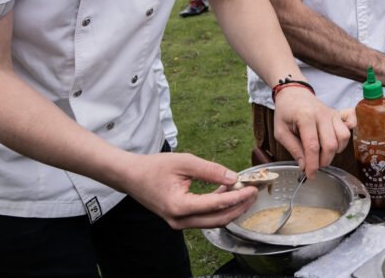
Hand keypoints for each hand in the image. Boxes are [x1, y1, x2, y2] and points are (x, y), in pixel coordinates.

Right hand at [120, 152, 257, 229]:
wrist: (131, 176)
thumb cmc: (153, 167)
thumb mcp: (184, 162)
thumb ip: (210, 170)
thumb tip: (233, 176)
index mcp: (179, 206)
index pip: (216, 205)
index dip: (237, 197)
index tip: (251, 189)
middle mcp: (179, 220)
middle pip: (218, 219)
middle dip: (238, 206)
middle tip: (253, 193)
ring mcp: (179, 223)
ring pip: (212, 222)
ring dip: (230, 208)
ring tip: (243, 192)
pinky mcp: (180, 220)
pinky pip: (204, 218)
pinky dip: (218, 208)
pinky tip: (226, 192)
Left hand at [272, 87, 350, 177]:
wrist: (294, 93)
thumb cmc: (286, 111)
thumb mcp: (280, 131)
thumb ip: (293, 148)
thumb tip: (304, 166)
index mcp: (305, 117)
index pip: (312, 146)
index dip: (312, 164)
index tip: (310, 175)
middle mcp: (322, 114)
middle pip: (330, 144)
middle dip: (324, 161)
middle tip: (315, 165)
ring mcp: (332, 113)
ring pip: (343, 137)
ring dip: (335, 151)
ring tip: (323, 154)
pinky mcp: (337, 115)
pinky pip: (349, 127)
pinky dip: (345, 138)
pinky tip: (336, 143)